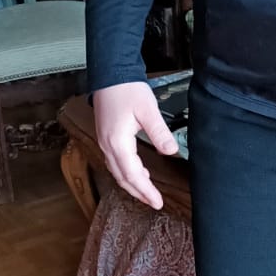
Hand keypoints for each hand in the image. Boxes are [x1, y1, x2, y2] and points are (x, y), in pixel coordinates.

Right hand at [93, 81, 178, 209]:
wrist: (109, 73)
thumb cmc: (127, 89)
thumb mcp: (148, 110)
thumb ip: (160, 132)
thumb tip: (171, 152)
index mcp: (117, 142)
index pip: (133, 174)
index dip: (145, 190)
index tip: (158, 202)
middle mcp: (107, 146)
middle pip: (122, 178)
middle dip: (138, 193)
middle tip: (154, 203)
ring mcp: (104, 141)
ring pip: (117, 171)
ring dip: (132, 184)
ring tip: (147, 192)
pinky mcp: (105, 136)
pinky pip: (114, 162)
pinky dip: (126, 172)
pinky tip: (138, 171)